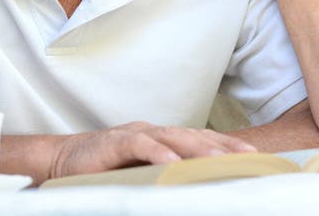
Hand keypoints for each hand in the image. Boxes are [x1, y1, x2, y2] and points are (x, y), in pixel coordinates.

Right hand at [49, 122, 255, 179]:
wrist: (63, 159)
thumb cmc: (105, 169)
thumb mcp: (141, 173)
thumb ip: (166, 175)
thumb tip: (197, 187)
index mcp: (162, 138)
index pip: (201, 139)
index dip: (227, 145)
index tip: (254, 156)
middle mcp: (153, 132)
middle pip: (194, 135)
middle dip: (222, 146)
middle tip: (248, 158)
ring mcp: (134, 134)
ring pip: (172, 137)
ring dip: (197, 149)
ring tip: (219, 161)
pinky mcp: (114, 142)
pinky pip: (139, 145)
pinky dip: (157, 152)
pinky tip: (172, 162)